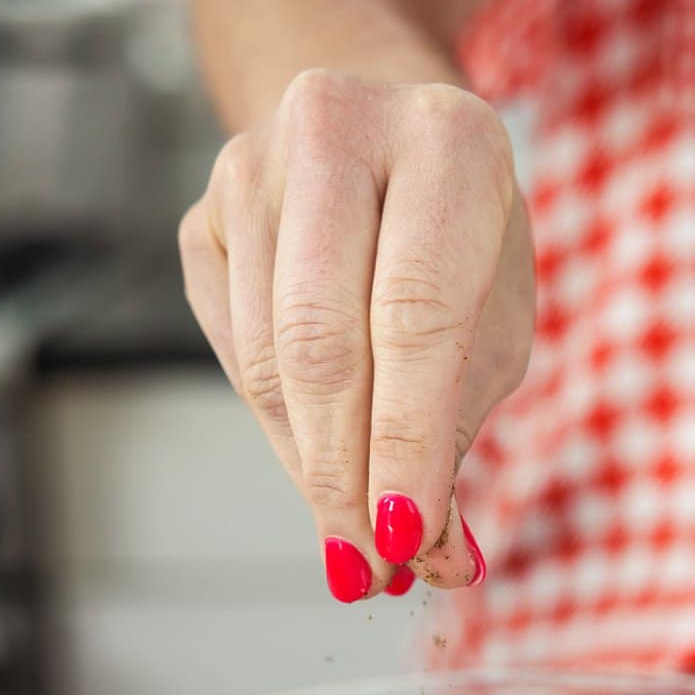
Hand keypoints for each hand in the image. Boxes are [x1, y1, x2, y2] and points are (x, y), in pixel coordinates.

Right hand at [179, 68, 533, 598]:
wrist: (378, 126)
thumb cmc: (459, 235)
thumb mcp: (495, 312)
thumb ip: (462, 425)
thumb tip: (438, 560)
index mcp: (444, 138)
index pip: (413, 316)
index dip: (407, 441)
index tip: (412, 540)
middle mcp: (335, 131)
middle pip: (321, 344)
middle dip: (349, 478)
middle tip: (377, 567)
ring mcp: (250, 169)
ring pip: (266, 363)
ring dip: (314, 473)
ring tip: (360, 542)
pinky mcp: (200, 218)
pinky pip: (231, 356)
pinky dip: (283, 436)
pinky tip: (324, 468)